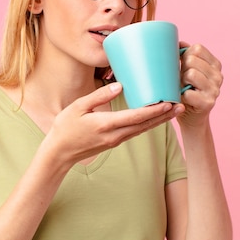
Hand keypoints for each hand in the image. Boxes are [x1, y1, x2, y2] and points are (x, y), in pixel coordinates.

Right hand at [43, 82, 183, 166]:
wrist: (59, 152)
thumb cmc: (65, 127)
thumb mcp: (78, 106)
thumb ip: (99, 95)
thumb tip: (120, 86)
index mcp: (105, 124)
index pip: (135, 117)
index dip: (153, 110)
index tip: (168, 103)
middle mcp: (114, 135)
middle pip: (144, 125)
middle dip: (163, 116)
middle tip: (181, 106)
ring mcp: (115, 140)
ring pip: (142, 130)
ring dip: (159, 121)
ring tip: (173, 111)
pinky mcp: (114, 142)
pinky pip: (135, 132)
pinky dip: (147, 124)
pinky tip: (154, 118)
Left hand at [178, 43, 222, 127]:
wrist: (190, 117)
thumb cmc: (186, 90)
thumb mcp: (186, 70)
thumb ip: (184, 55)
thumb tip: (178, 42)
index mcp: (215, 64)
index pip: (197, 48)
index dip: (185, 55)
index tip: (182, 65)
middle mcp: (218, 76)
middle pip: (192, 59)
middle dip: (181, 68)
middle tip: (182, 80)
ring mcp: (215, 90)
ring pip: (190, 74)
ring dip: (181, 82)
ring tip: (183, 88)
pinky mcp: (208, 103)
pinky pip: (188, 93)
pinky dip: (181, 96)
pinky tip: (184, 99)